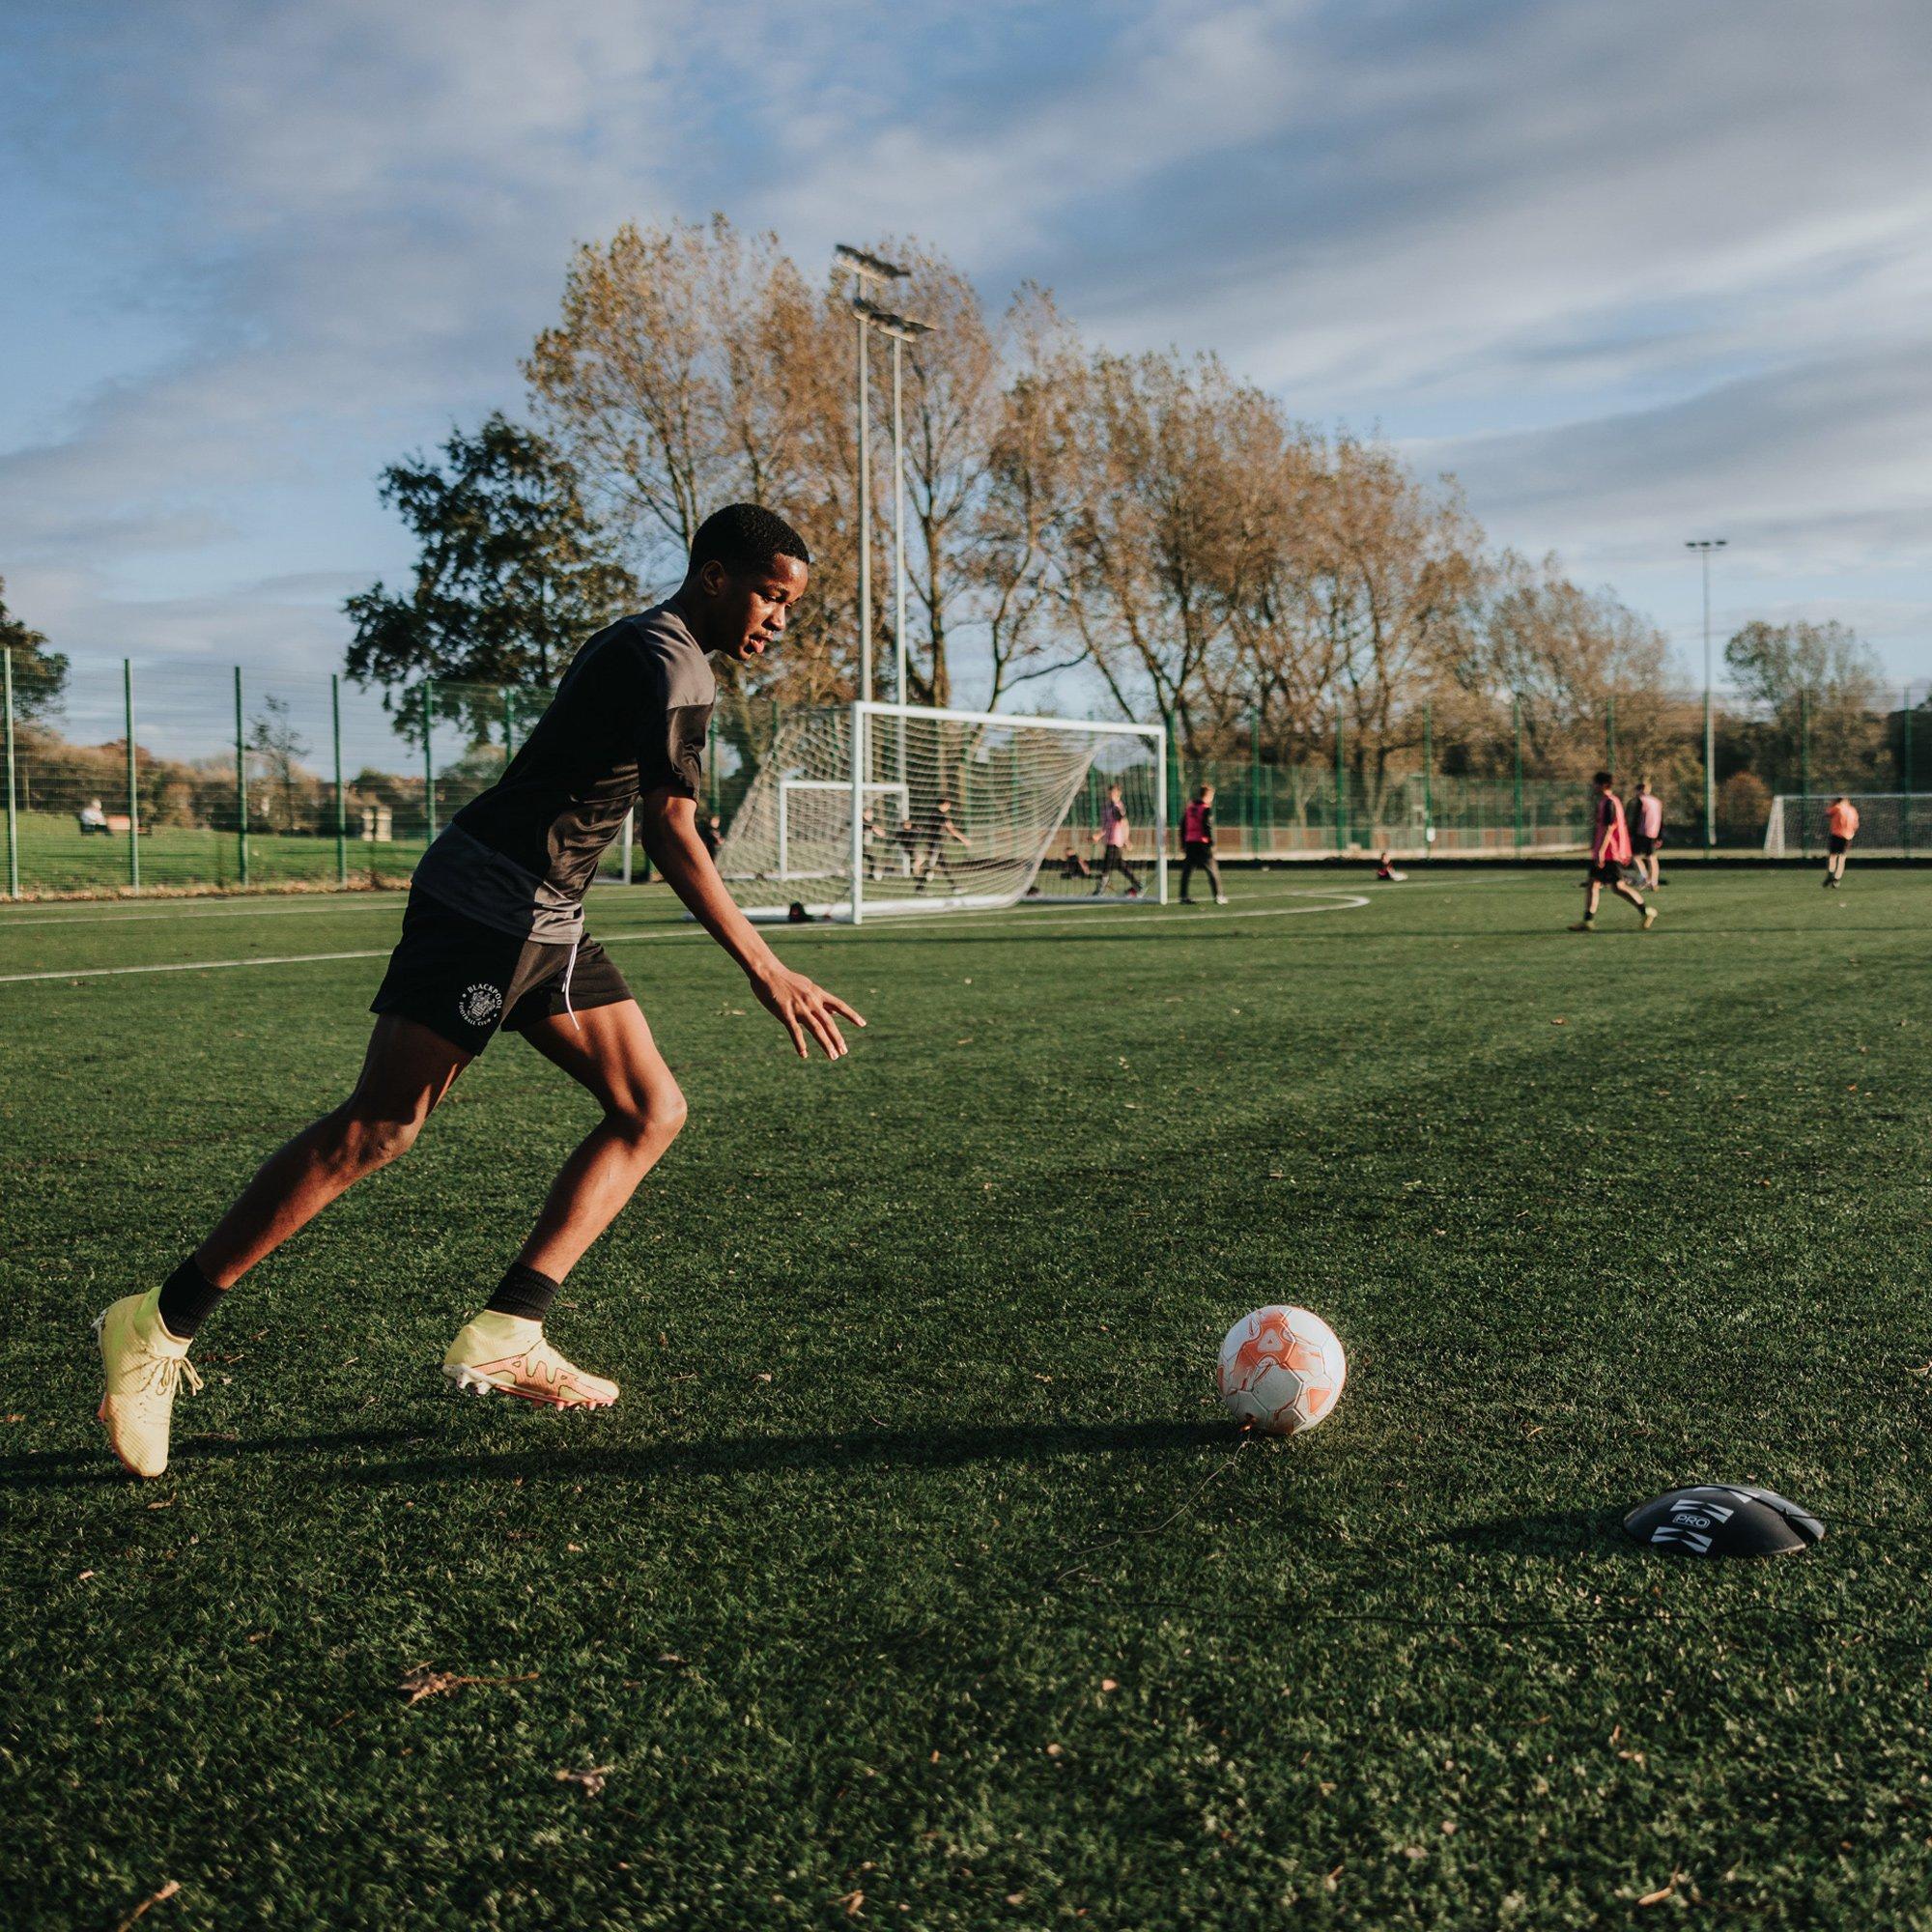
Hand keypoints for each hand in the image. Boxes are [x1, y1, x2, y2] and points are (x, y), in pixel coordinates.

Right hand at [752, 965, 866, 1060]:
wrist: (768, 972)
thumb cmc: (786, 980)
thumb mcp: (808, 987)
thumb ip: (821, 1000)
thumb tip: (834, 1012)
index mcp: (818, 994)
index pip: (839, 1005)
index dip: (851, 1015)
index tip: (863, 1024)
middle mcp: (812, 1001)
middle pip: (829, 1022)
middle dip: (837, 1038)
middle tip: (843, 1051)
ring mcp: (799, 1008)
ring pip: (816, 1029)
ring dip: (825, 1044)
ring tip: (833, 1056)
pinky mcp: (785, 1013)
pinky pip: (795, 1031)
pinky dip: (800, 1044)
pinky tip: (804, 1055)